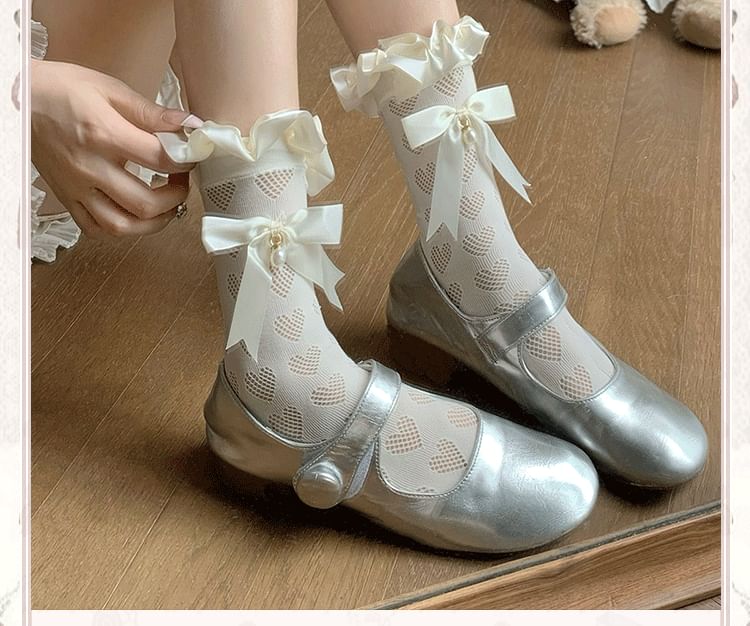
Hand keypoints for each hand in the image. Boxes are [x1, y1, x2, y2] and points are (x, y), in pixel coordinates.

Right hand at [31, 59, 199, 238]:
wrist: (17, 99)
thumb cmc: (61, 90)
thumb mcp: (110, 89)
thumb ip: (152, 113)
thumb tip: (191, 124)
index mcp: (103, 135)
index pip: (160, 160)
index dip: (186, 161)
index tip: (191, 156)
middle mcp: (89, 167)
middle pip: (145, 204)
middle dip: (176, 198)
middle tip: (181, 182)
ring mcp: (76, 188)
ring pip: (122, 226)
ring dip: (153, 223)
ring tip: (165, 206)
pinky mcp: (66, 198)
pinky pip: (96, 229)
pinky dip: (121, 228)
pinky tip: (133, 213)